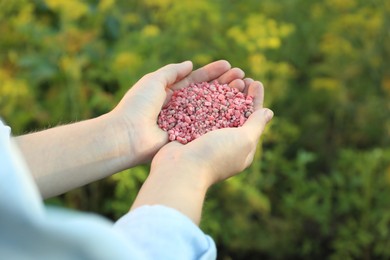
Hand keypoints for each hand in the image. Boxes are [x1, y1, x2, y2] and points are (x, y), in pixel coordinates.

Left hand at [110, 60, 246, 166]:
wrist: (128, 135)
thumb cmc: (138, 105)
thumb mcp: (153, 81)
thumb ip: (172, 71)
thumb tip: (190, 64)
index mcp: (171, 93)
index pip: (196, 80)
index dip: (212, 73)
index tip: (229, 66)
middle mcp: (181, 108)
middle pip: (207, 94)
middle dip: (224, 84)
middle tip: (242, 76)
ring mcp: (186, 123)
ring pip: (210, 108)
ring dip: (226, 98)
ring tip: (243, 88)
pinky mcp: (188, 137)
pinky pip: (207, 126)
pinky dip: (221, 118)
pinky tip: (236, 109)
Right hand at [131, 79, 272, 223]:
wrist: (180, 169)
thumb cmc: (215, 155)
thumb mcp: (244, 140)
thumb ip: (256, 125)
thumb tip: (268, 112)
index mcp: (241, 147)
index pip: (253, 119)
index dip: (256, 100)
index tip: (255, 82)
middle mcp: (224, 141)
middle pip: (235, 111)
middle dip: (239, 92)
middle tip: (241, 75)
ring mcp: (206, 136)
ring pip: (217, 108)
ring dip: (224, 90)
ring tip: (226, 75)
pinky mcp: (190, 130)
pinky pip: (200, 109)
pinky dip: (205, 95)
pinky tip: (207, 83)